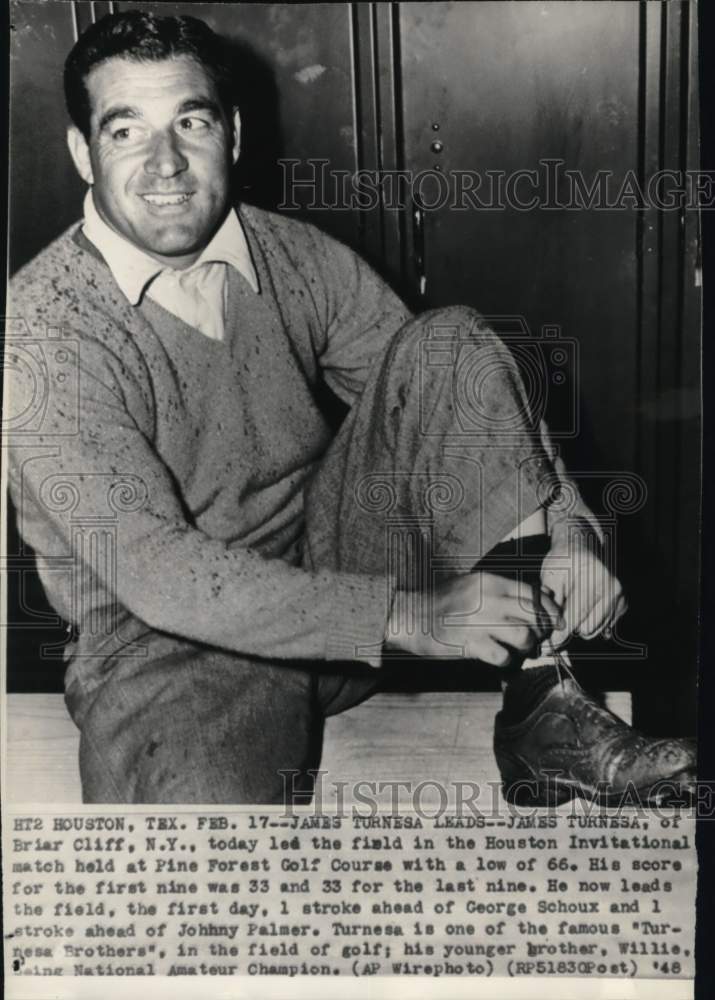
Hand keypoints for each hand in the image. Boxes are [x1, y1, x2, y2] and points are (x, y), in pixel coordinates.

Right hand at [386, 572, 561, 666]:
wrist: (409, 615)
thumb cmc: (444, 601)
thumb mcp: (475, 584)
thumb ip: (508, 589)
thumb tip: (545, 595)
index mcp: (490, 581)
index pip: (533, 594)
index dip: (551, 610)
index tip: (555, 622)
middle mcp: (487, 599)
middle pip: (534, 615)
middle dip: (543, 630)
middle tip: (539, 638)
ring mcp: (478, 623)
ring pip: (524, 636)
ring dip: (527, 647)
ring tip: (519, 650)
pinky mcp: (469, 645)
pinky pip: (503, 657)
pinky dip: (507, 661)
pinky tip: (500, 659)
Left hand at [541, 528, 626, 648]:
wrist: (582, 546)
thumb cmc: (563, 561)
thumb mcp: (550, 576)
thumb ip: (550, 605)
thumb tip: (549, 635)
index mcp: (593, 578)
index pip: (574, 617)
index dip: (558, 634)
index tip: (548, 646)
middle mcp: (612, 588)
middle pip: (585, 628)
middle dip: (568, 627)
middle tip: (558, 615)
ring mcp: (620, 597)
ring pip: (593, 630)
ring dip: (579, 625)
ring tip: (571, 607)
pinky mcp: (623, 604)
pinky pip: (603, 627)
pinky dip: (590, 622)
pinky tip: (583, 607)